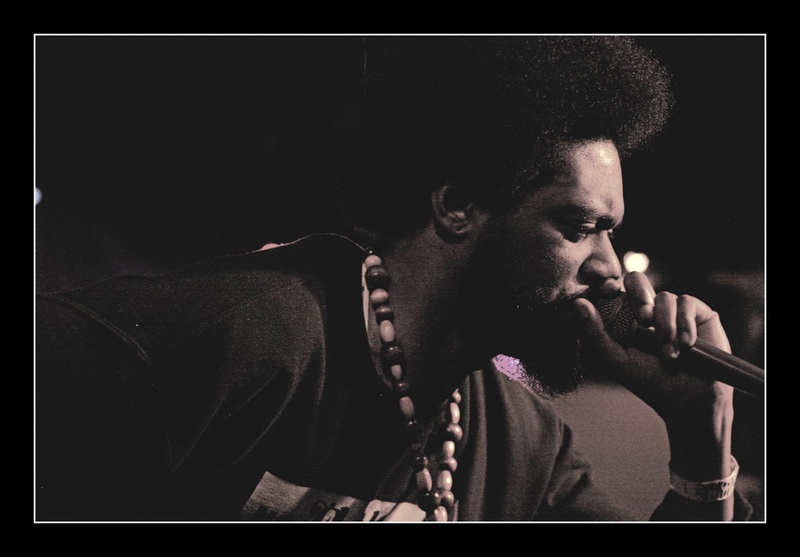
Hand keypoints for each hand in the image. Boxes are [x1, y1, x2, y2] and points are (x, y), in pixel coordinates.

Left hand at [573, 271, 733, 483]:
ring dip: (665, 326)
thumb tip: (577, 304)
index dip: (609, 285)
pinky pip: (687, 302)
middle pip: (637, 279)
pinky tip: (686, 345)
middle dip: (639, 296)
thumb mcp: (615, 359)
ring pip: (664, 297)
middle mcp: (647, 309)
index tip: (609, 290)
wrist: (688, 398)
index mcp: (622, 316)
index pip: (613, 288)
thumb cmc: (647, 380)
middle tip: (644, 320)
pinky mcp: (697, 312)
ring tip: (669, 354)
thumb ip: (593, 333)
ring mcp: (672, 309)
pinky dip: (684, 324)